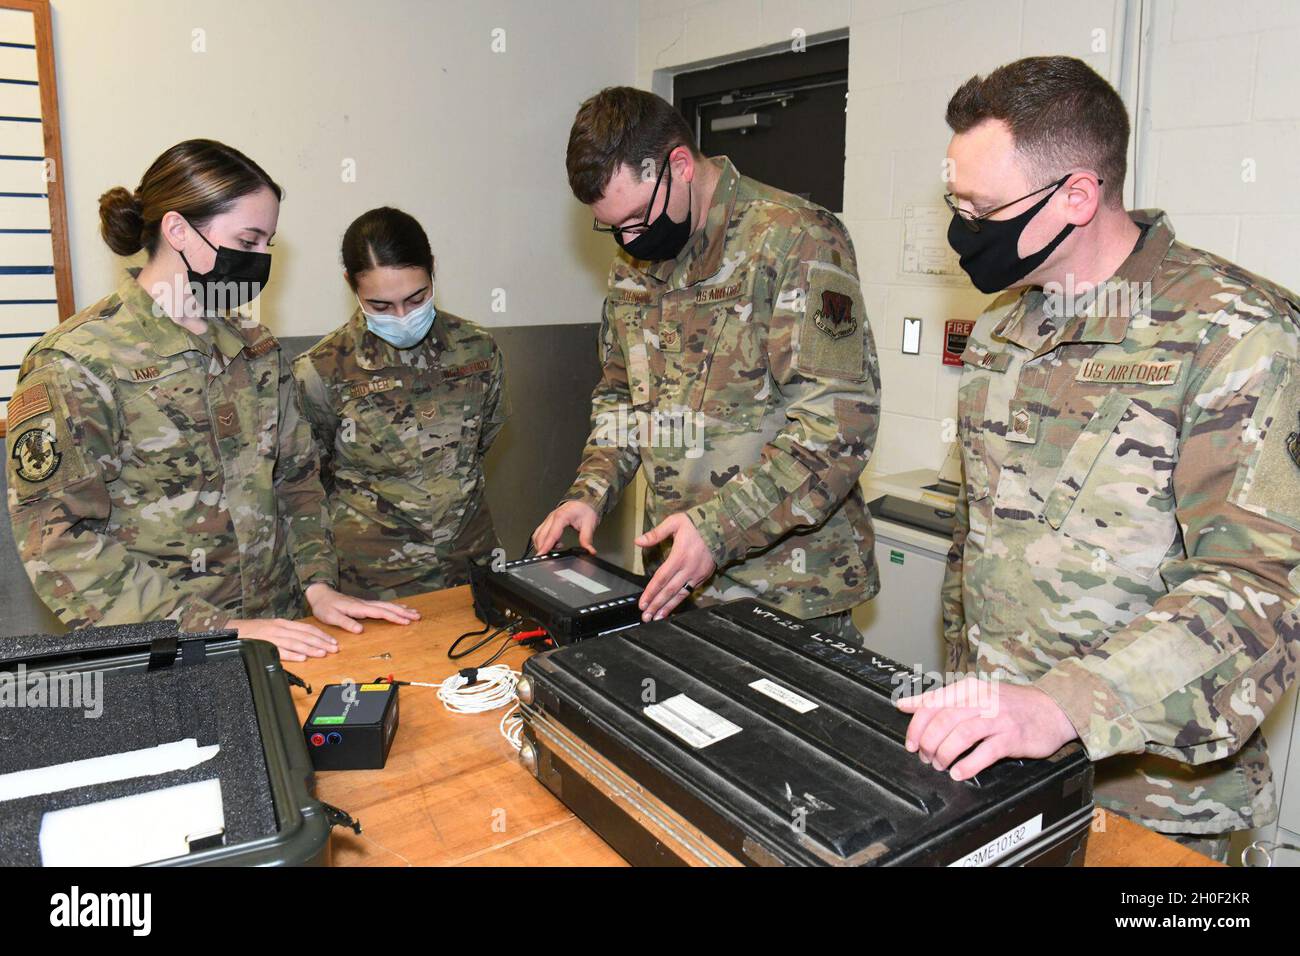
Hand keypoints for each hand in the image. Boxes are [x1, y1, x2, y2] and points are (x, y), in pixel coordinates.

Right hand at [229, 617, 339, 661]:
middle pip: (305, 636)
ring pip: (295, 643)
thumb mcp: (272, 628)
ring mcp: (272, 637)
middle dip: (321, 642)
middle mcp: (280, 628)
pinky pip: (279, 650)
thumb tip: (305, 641)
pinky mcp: (263, 645)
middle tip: (334, 649)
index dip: (321, 635)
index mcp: (283, 624)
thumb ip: (287, 633)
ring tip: (322, 653)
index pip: (307, 628)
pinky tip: (302, 658)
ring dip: (311, 648)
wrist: (231, 629)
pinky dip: (292, 654)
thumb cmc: (252, 630)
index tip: (333, 641)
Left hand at [304, 582, 420, 633]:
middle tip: (417, 616)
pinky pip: (383, 606)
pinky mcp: (364, 604)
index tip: (406, 621)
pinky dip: (394, 607)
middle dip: (403, 612)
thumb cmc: (325, 606)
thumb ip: (346, 623)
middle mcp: (365, 604)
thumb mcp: (331, 617)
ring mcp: (366, 603)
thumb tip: (360, 630)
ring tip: (414, 613)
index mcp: (359, 608)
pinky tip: (400, 609)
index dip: (393, 617)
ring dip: (401, 609)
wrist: (320, 594)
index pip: (380, 612)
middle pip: (388, 607)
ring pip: (387, 605)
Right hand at [532, 500, 597, 554]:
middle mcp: (552, 517)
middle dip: (542, 548)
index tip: (541, 555)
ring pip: (538, 534)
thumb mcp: (589, 524)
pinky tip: (554, 544)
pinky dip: (544, 540)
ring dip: (542, 544)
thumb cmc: (585, 508)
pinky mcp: (549, 521)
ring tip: (555, 550)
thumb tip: (588, 551)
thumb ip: (587, 539)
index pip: (551, 535)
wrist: (584, 499)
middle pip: (541, 535)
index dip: (546, 546)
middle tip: (547, 558)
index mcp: (561, 517)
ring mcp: (549, 519)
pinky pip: (541, 532)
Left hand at [635, 513, 715, 622]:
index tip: (642, 603)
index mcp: (680, 556)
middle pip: (669, 590)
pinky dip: (679, 601)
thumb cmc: (696, 525)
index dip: (651, 592)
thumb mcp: (675, 522)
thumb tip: (638, 541)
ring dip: (667, 607)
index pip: (661, 578)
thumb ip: (656, 533)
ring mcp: (697, 574)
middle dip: (656, 605)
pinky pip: (689, 592)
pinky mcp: (703, 577)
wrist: (721, 527)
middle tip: (646, 616)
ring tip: (657, 618)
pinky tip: (671, 608)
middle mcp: (689, 568)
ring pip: (680, 595)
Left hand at [895, 676, 1077, 780]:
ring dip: (945, 753)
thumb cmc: (1009, 704)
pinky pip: (985, 752)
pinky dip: (968, 764)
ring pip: (961, 734)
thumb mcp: (973, 694)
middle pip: (943, 720)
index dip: (916, 727)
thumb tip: (905, 704)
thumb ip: (939, 700)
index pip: (932, 704)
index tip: (910, 744)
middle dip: (929, 743)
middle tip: (926, 758)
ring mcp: (998, 718)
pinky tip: (959, 773)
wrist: (1053, 708)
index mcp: (968, 688)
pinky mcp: (1012, 737)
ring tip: (940, 765)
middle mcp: (981, 700)